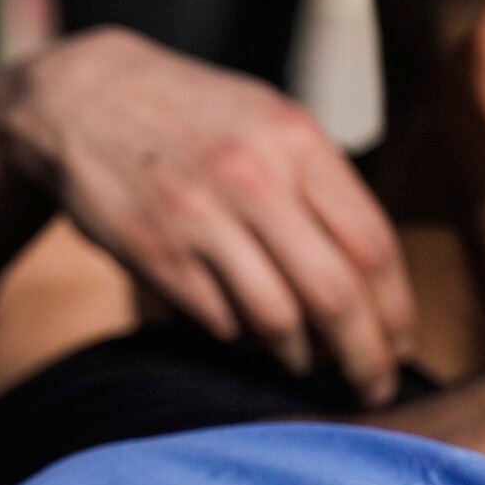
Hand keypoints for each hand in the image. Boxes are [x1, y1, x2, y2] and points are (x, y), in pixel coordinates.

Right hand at [3, 27, 413, 403]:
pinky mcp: (152, 253)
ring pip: (274, 317)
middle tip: (369, 386)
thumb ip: (316, 182)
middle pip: (332, 293)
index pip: (371, 245)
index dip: (395, 309)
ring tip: (306, 363)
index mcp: (297, 141)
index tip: (400, 345)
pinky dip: (238, 334)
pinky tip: (245, 331)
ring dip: (298, 354)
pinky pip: (214, 316)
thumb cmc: (191, 114)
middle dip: (361, 354)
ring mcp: (198, 220)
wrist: (84, 98)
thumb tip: (363, 269)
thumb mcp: (269, 120)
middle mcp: (252, 179)